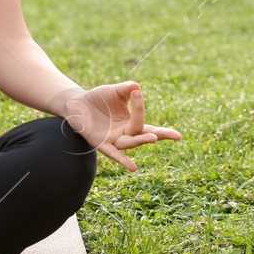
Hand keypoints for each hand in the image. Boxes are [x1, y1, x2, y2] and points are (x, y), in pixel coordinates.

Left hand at [61, 80, 180, 171]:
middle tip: (176, 135)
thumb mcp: (114, 91)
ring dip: (141, 140)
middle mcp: (125, 133)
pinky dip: (123, 160)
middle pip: (144, 134)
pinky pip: (113, 153)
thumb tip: (136, 86)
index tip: (151, 107)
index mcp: (131, 122)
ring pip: (130, 142)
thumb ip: (126, 89)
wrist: (77, 104)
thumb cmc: (99, 98)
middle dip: (159, 134)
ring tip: (154, 137)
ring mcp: (114, 139)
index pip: (148, 124)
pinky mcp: (101, 143)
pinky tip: (133, 167)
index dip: (153, 119)